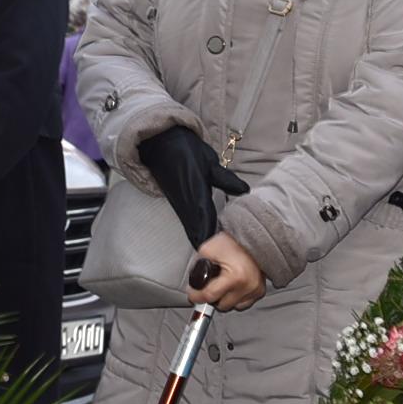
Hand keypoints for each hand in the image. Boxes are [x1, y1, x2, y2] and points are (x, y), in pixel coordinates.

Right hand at [139, 125, 251, 246]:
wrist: (158, 144)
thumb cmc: (184, 150)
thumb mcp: (208, 162)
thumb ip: (225, 179)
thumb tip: (244, 190)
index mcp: (196, 194)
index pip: (208, 222)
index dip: (217, 239)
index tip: (228, 252)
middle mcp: (186, 204)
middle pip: (199, 232)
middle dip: (211, 247)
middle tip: (226, 260)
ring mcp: (180, 207)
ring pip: (193, 230)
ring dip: (204, 242)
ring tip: (219, 255)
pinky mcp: (177, 205)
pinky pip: (189, 223)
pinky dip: (198, 233)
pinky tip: (205, 240)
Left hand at [190, 232, 266, 310]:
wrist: (249, 236)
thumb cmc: (229, 241)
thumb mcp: (207, 250)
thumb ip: (196, 268)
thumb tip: (193, 284)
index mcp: (236, 277)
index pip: (209, 296)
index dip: (196, 295)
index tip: (192, 293)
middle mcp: (248, 286)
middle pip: (220, 304)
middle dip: (212, 296)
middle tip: (209, 284)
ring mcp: (255, 290)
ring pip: (232, 306)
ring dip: (224, 298)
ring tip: (222, 283)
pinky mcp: (260, 291)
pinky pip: (242, 304)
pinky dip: (235, 297)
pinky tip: (233, 286)